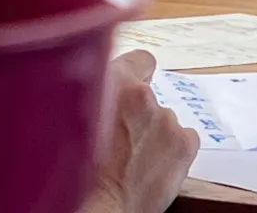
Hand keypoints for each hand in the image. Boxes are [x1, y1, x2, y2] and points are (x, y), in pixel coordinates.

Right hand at [81, 50, 198, 212]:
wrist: (99, 204)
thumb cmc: (79, 165)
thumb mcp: (71, 112)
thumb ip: (90, 90)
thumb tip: (95, 84)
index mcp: (113, 77)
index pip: (140, 58)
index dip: (136, 75)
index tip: (130, 89)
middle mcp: (143, 93)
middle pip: (148, 94)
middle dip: (138, 111)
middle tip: (121, 135)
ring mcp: (166, 119)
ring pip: (164, 119)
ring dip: (153, 132)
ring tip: (133, 155)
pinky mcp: (184, 144)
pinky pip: (185, 137)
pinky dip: (174, 149)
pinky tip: (153, 164)